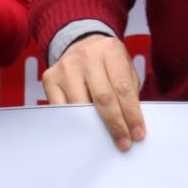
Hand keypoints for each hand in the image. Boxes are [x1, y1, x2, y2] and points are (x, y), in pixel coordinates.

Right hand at [40, 31, 145, 150]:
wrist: (82, 44)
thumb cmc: (107, 63)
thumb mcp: (124, 69)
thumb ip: (129, 93)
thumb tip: (131, 126)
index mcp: (110, 50)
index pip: (123, 88)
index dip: (131, 114)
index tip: (137, 134)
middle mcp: (87, 55)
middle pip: (103, 98)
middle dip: (116, 125)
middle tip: (124, 143)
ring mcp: (66, 67)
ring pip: (80, 105)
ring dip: (94, 127)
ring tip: (105, 140)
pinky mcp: (50, 78)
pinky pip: (62, 108)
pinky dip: (73, 123)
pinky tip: (83, 131)